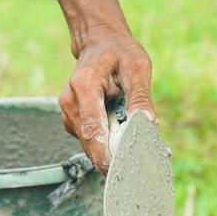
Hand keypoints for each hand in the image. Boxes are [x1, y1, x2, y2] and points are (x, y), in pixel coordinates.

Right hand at [57, 0, 154, 173]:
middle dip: (111, 158)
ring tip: (133, 155)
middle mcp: (70, 101)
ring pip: (89, 144)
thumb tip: (147, 124)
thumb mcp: (138, 68)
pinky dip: (106, 144)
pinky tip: (122, 142)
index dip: (106, 155)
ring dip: (110, 151)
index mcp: (84, 85)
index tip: (121, 172)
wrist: (99, 41)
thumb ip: (141, 97)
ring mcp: (68, 111)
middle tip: (135, 173)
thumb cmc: (120, 52)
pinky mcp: (73, 119)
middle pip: (90, 142)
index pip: (93, 129)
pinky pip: (90, 139)